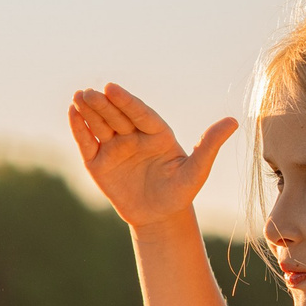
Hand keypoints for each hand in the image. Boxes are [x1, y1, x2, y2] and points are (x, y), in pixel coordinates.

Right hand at [69, 84, 238, 233]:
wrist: (158, 217)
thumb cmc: (180, 193)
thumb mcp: (196, 171)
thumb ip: (209, 145)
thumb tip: (234, 121)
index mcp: (157, 133)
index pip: (140, 113)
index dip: (126, 101)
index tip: (112, 88)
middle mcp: (134, 135)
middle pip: (117, 116)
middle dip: (102, 104)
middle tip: (89, 92)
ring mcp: (115, 147)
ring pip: (100, 125)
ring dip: (88, 110)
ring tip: (78, 96)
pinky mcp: (98, 161)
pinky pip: (87, 142)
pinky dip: (79, 128)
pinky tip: (72, 113)